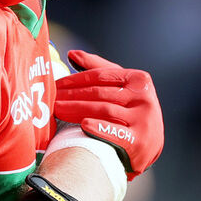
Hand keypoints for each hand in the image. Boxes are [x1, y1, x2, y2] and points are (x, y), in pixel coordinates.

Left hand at [54, 49, 163, 179]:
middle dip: (72, 95)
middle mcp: (143, 98)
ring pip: (103, 109)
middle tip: (51, 98)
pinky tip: (82, 125)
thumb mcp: (121, 88)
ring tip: (57, 110)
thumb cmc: (130, 113)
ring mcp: (143, 119)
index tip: (56, 84)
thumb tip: (72, 54)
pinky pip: (114, 132)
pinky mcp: (139, 141)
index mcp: (139, 80)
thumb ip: (99, 69)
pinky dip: (98, 127)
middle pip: (99, 93)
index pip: (101, 75)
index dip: (75, 79)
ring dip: (76, 109)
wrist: (149, 146)